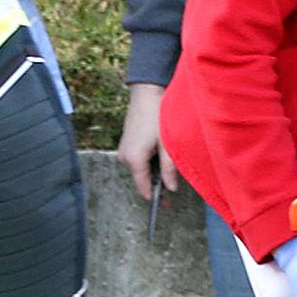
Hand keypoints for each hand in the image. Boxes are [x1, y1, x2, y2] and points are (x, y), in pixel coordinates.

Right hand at [116, 84, 179, 202]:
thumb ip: (169, 169)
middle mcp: (124, 158)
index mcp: (134, 160)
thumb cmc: (158, 116)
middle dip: (156, 182)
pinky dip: (148, 160)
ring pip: (140, 170)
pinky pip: (137, 160)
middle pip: (141, 180)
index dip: (155, 197)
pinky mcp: (125, 145)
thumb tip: (171, 189)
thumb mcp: (167, 145)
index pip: (143, 188)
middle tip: (174, 180)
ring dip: (153, 169)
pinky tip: (159, 150)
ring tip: (168, 158)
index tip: (167, 203)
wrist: (146, 93)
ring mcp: (123, 151)